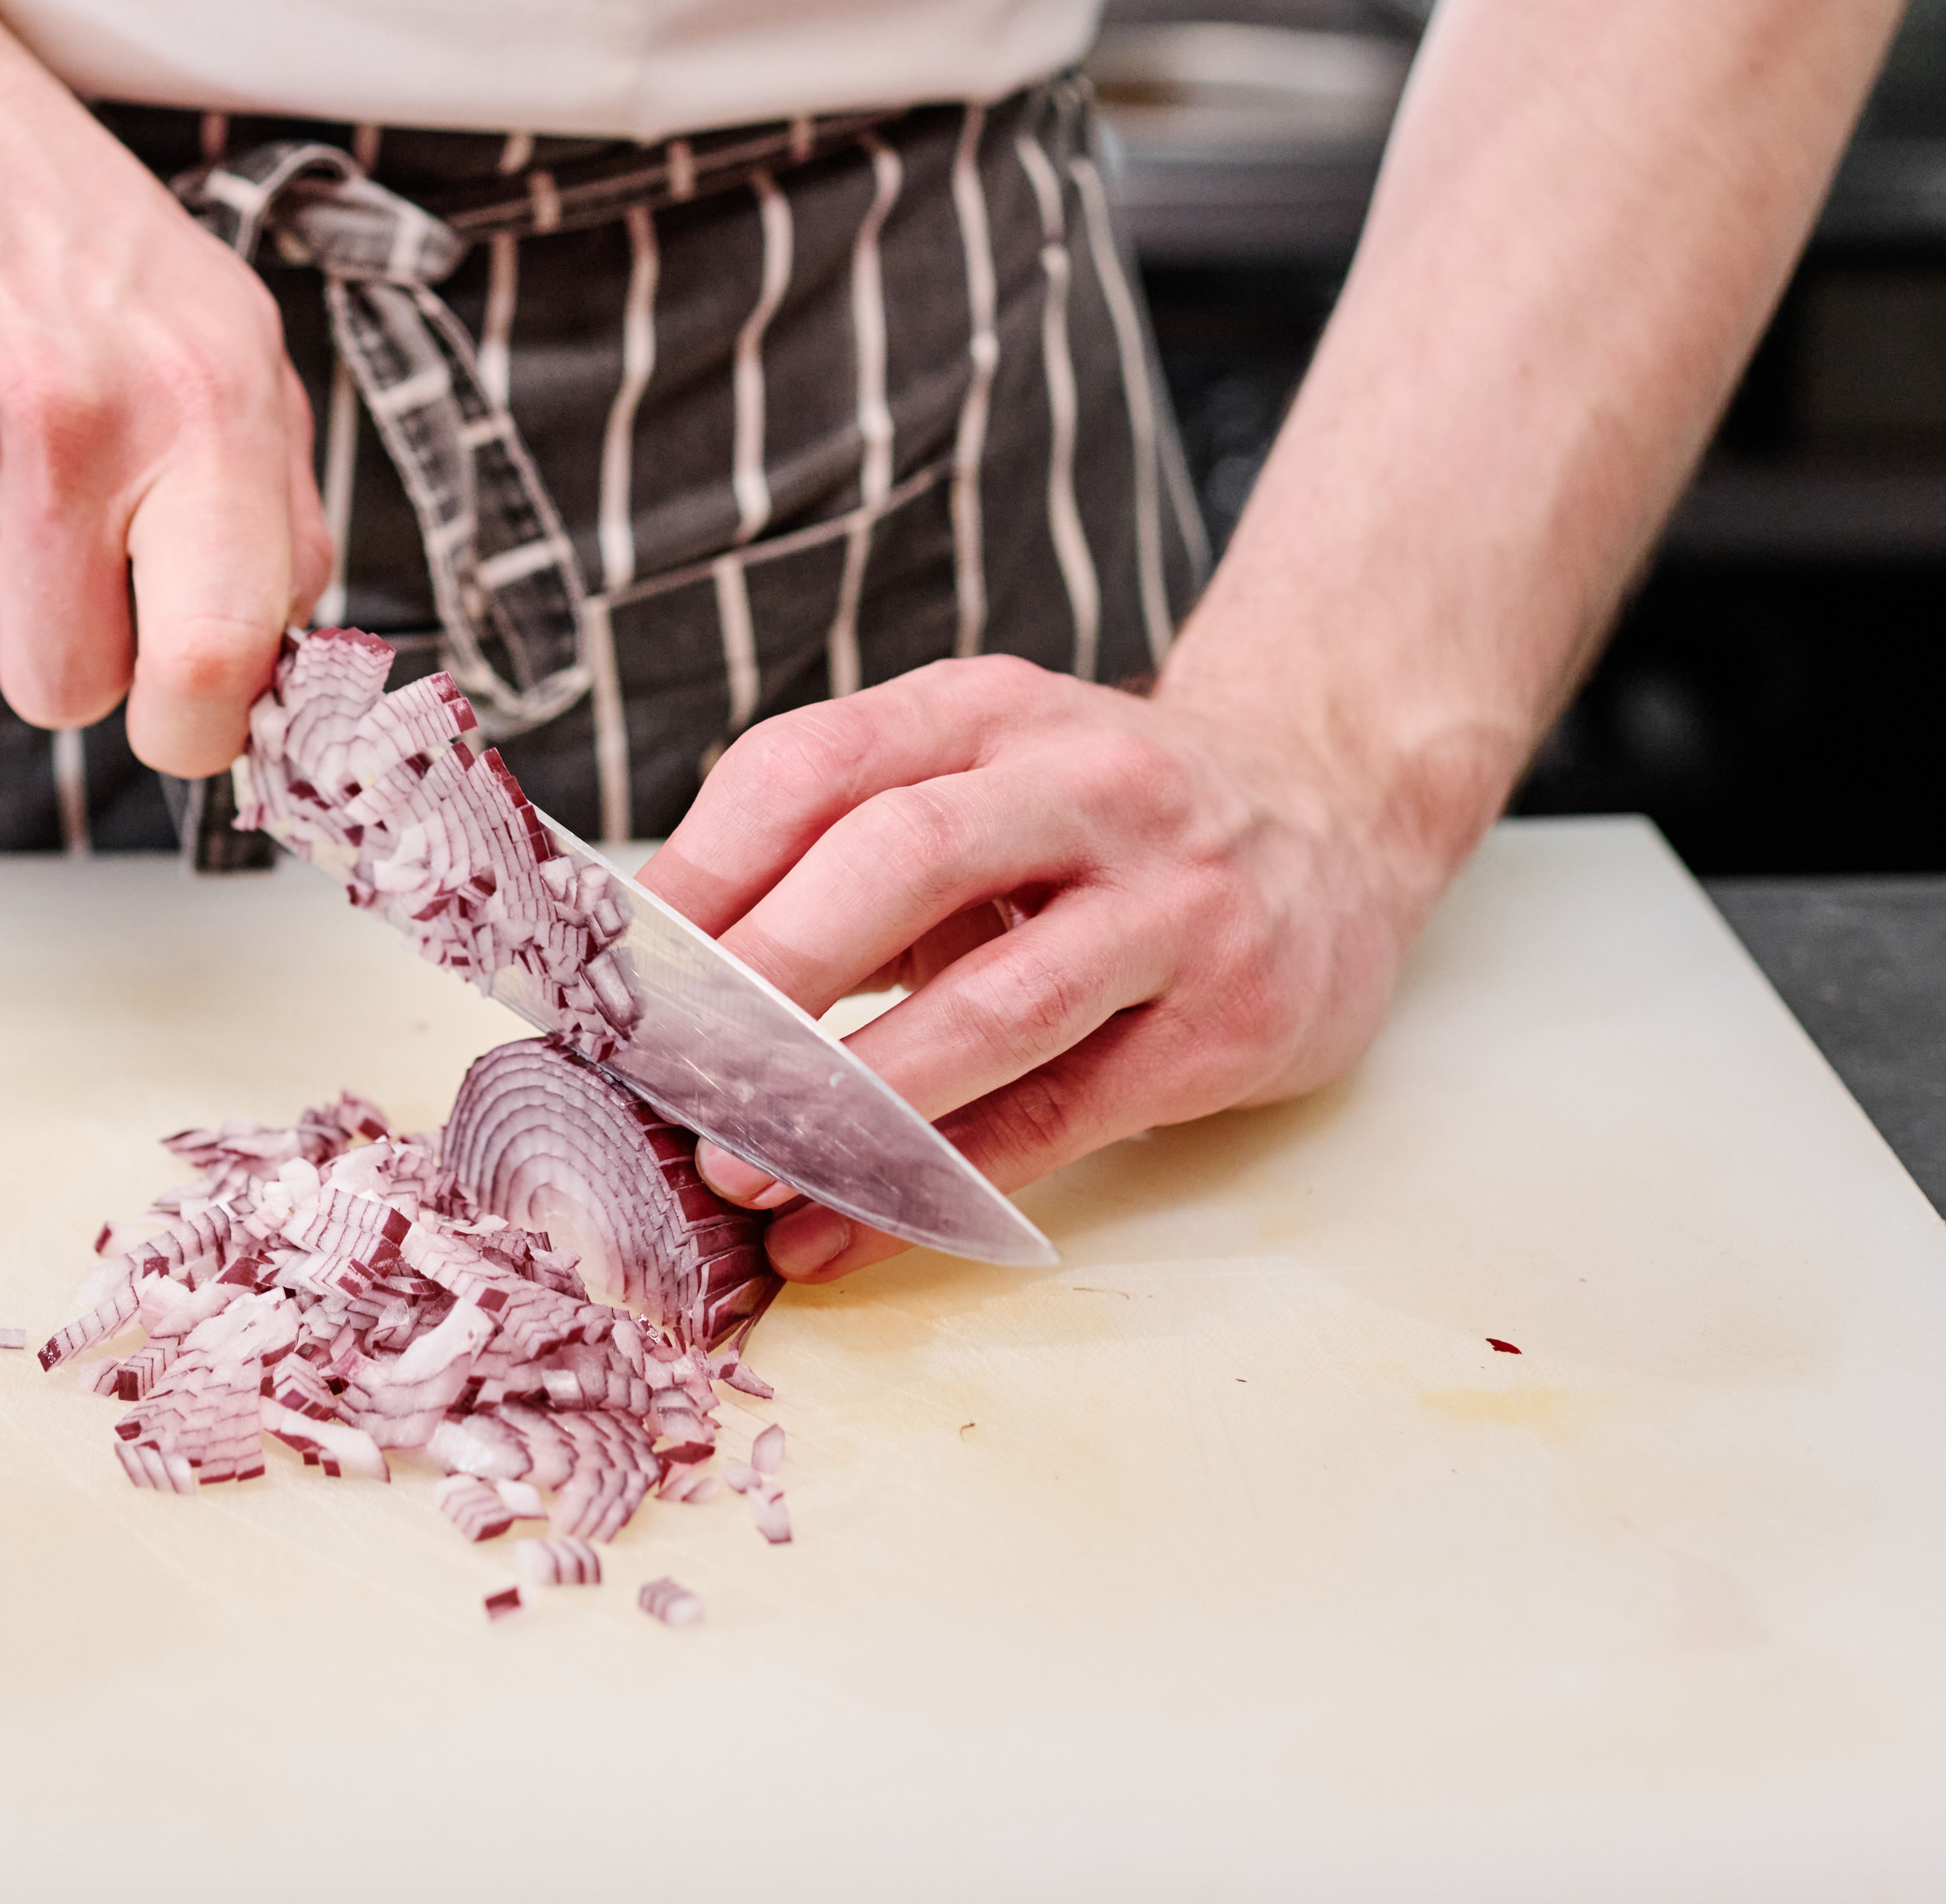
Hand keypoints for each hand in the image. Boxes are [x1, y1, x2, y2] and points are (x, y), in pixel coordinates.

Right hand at [0, 20, 330, 774]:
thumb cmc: (89, 263)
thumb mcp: (234, 353)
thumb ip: (275, 521)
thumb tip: (279, 679)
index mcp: (206, 409)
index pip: (216, 658)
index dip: (193, 730)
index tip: (177, 720)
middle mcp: (75, 419)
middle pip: (68, 684)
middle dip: (67, 645)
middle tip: (63, 538)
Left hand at [636, 657, 1445, 1281]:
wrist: (1335, 818)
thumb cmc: (1096, 822)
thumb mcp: (976, 777)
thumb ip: (837, 847)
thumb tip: (654, 970)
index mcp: (987, 713)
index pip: (812, 767)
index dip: (700, 869)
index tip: (610, 970)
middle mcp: (1086, 786)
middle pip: (899, 858)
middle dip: (767, 972)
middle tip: (664, 1067)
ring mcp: (1171, 904)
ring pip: (996, 1004)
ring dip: (855, 1098)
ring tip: (740, 1168)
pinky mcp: (1227, 1020)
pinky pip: (1061, 1116)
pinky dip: (941, 1185)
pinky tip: (840, 1232)